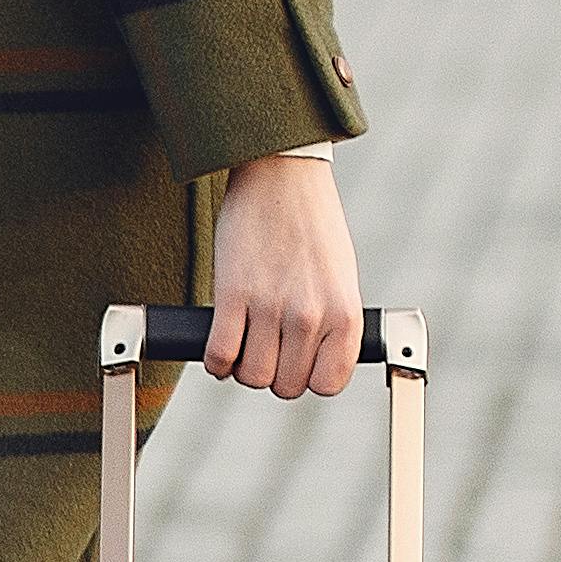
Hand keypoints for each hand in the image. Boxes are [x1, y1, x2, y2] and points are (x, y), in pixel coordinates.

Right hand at [200, 152, 361, 398]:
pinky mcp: (232, 293)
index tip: (296, 365)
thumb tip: (311, 360)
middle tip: (264, 353)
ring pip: (252, 375)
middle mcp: (311, 315)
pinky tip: (219, 348)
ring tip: (242, 347)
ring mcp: (271, 306)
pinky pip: (220, 353)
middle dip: (272, 375)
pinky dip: (216, 360)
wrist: (282, 176)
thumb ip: (331, 321)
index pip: (327, 384)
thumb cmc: (312, 225)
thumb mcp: (340, 277)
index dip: (307, 380)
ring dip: (242, 369)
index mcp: (344, 313)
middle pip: (285, 385)